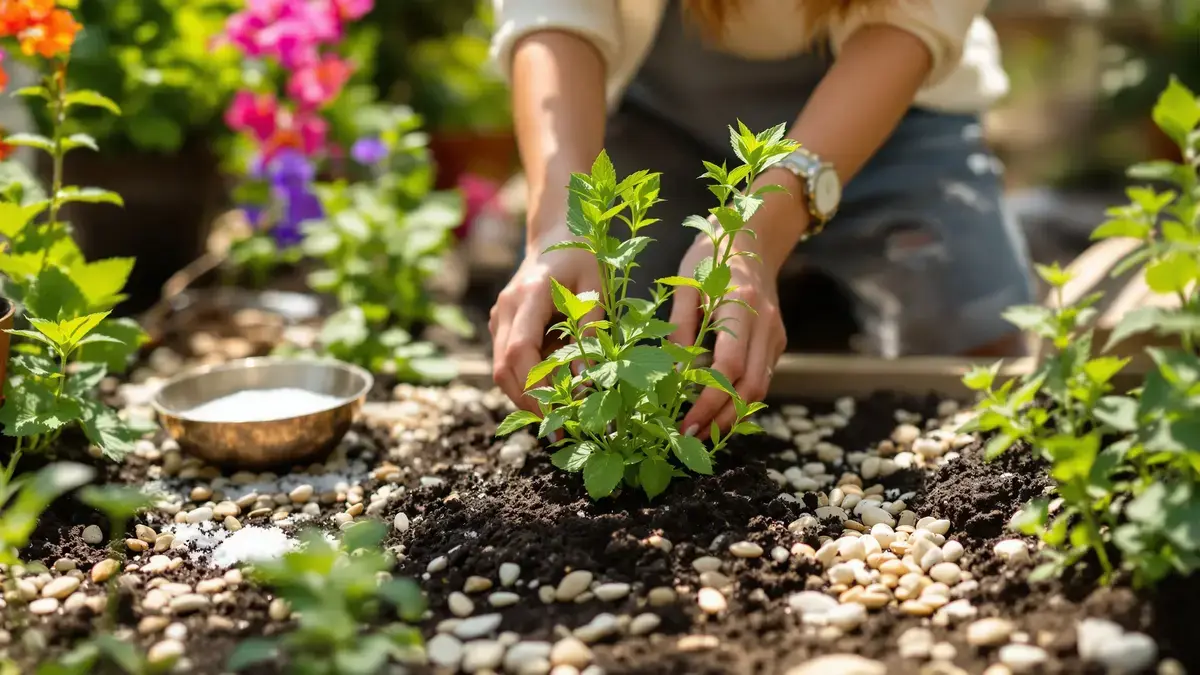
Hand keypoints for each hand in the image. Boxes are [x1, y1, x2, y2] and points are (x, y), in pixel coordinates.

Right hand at [490, 225, 601, 412]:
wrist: (557, 233)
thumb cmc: (583, 256)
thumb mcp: (597, 288)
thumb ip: (591, 331)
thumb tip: (586, 381)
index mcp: (531, 294)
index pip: (521, 350)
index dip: (535, 387)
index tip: (558, 414)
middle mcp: (506, 308)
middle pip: (504, 367)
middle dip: (529, 403)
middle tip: (559, 432)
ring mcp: (499, 317)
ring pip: (501, 370)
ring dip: (526, 398)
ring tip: (558, 422)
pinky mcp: (501, 326)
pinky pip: (507, 363)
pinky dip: (526, 384)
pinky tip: (551, 399)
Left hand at [668, 230, 787, 440]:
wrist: (755, 235)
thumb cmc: (711, 254)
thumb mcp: (685, 283)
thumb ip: (681, 328)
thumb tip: (674, 376)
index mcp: (740, 305)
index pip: (729, 367)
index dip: (709, 401)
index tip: (686, 423)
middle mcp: (765, 324)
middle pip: (750, 387)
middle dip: (722, 420)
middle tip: (691, 438)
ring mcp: (776, 334)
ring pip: (761, 388)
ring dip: (734, 416)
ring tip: (702, 432)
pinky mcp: (777, 341)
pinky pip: (762, 378)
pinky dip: (742, 400)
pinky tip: (718, 410)